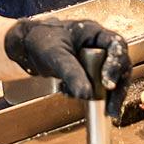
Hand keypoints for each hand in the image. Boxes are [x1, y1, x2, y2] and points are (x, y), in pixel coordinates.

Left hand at [4, 17, 130, 117]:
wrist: (24, 47)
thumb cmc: (39, 41)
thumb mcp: (56, 56)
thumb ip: (72, 74)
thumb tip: (87, 94)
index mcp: (94, 32)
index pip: (116, 45)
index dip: (116, 65)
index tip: (108, 84)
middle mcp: (98, 45)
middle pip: (119, 65)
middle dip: (117, 88)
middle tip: (112, 107)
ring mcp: (93, 59)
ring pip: (110, 78)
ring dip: (105, 95)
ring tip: (104, 111)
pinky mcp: (86, 72)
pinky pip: (96, 85)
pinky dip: (88, 94)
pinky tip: (70, 93)